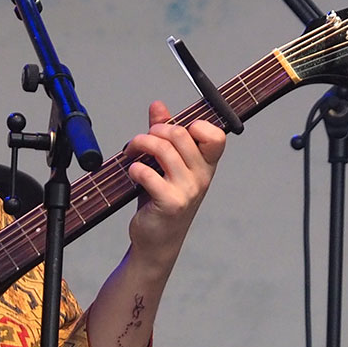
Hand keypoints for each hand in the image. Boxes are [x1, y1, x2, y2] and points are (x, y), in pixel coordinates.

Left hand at [124, 100, 225, 272]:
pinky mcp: (170, 203)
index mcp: (206, 165)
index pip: (216, 136)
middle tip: (141, 141)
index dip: (196, 125)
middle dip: (154, 131)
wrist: (156, 240)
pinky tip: (133, 173)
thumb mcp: (166, 165)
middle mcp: (202, 177)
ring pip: (163, 149)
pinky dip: (135, 168)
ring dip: (139, 144)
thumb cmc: (161, 199)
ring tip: (131, 153)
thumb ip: (164, 134)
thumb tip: (158, 105)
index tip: (173, 132)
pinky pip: (148, 173)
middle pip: (181, 134)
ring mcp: (187, 190)